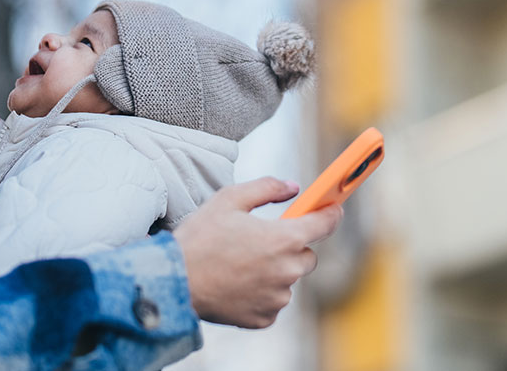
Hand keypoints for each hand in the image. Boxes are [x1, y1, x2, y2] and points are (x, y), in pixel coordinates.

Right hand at [174, 177, 342, 327]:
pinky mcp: (264, 317)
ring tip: (241, 264)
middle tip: (264, 240)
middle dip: (292, 246)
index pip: (325, 224)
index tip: (333, 208)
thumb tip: (293, 187)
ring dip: (274, 271)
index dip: (331, 213)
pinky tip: (237, 283)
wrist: (174, 282)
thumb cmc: (199, 238)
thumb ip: (266, 188)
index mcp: (285, 239)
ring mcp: (277, 298)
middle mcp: (287, 271)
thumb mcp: (229, 199)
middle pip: (307, 255)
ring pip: (287, 279)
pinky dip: (261, 293)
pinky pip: (273, 301)